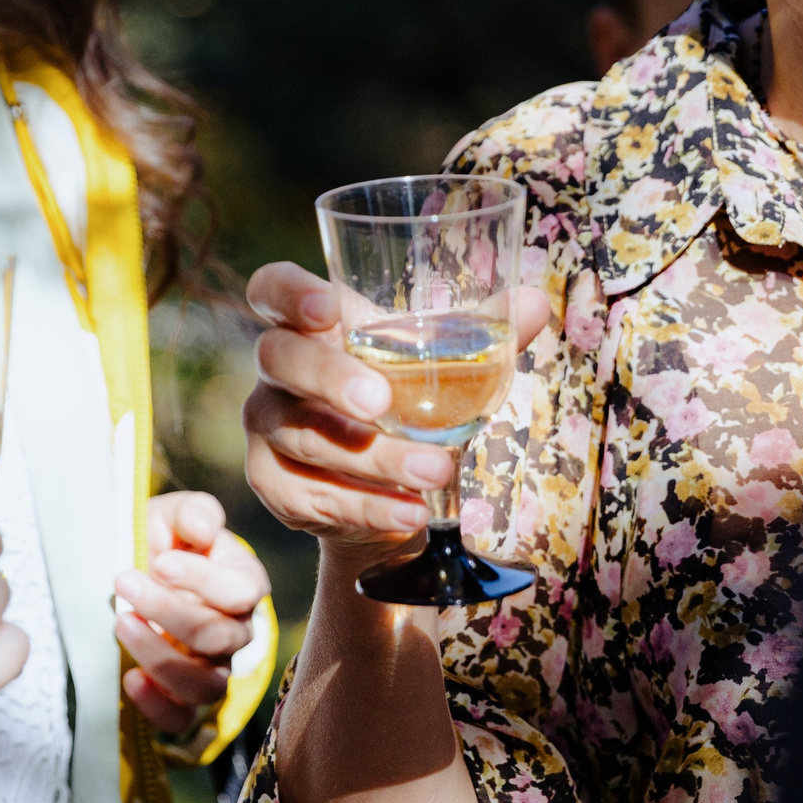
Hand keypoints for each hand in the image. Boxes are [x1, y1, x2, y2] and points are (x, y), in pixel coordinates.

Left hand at [118, 492, 268, 734]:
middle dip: (168, 610)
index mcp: (243, 583)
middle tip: (123, 581)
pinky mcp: (184, 700)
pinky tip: (129, 680)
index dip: (203, 580)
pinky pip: (181, 720)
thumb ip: (193, 513)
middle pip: (219, 637)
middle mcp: (237, 632)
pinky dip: (156, 706)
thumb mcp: (174, 516)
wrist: (141, 577)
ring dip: (160, 657)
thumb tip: (203, 529)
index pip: (241, 591)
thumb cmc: (166, 543)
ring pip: (205, 684)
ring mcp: (213, 670)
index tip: (160, 563)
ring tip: (120, 623)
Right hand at [241, 262, 547, 553]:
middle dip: (329, 378)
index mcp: (309, 322)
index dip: (290, 292)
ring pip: (305, 437)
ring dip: (373, 457)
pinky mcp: (273, 483)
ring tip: (436, 471)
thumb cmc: (406, 401)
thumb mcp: (438, 365)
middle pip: (280, 358)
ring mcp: (267, 427)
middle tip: (382, 402)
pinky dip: (367, 507)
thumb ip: (479, 333)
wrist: (383, 487)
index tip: (327, 306)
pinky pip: (312, 496)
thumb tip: (535, 303)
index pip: (273, 289)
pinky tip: (410, 512)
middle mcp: (276, 369)